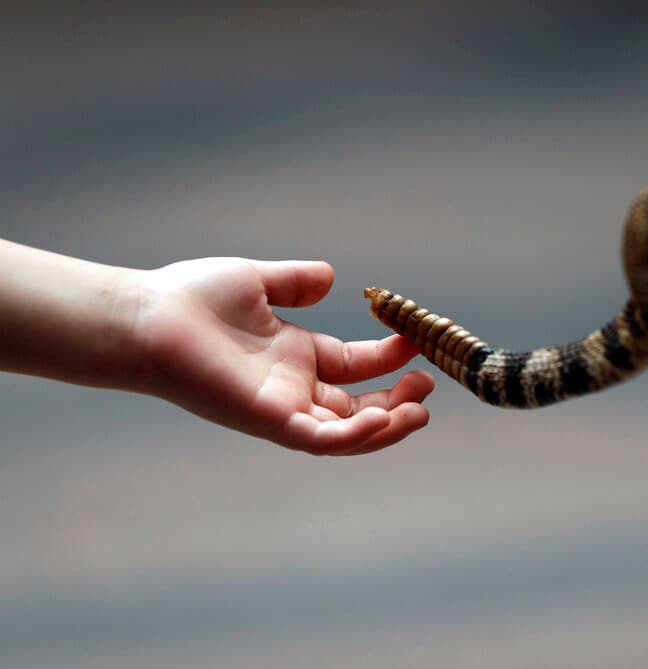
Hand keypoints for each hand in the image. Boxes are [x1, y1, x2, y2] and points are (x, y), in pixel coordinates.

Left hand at [131, 257, 433, 454]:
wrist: (148, 319)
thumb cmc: (191, 298)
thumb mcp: (258, 281)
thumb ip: (296, 282)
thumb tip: (332, 277)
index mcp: (294, 356)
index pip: (354, 366)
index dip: (389, 358)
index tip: (416, 340)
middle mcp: (293, 388)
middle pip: (358, 405)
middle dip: (397, 400)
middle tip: (427, 387)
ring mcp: (284, 408)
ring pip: (347, 432)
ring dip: (387, 426)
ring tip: (420, 411)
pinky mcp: (272, 421)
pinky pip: (323, 439)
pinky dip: (357, 435)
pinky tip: (385, 418)